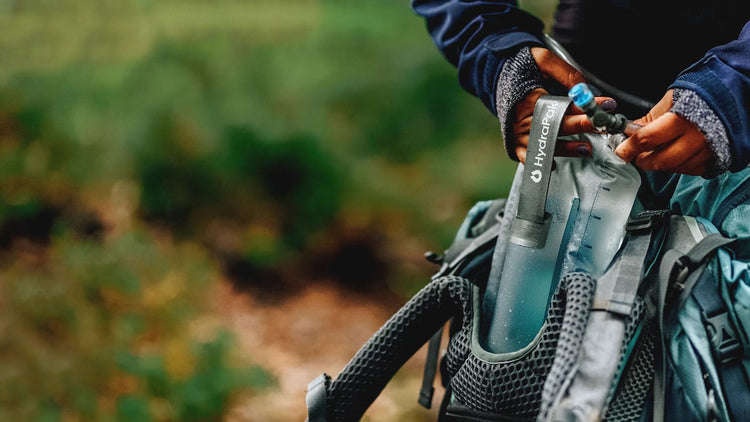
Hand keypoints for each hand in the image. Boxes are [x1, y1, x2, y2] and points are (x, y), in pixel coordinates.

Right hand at [513, 48, 615, 162]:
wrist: (497, 75)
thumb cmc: (522, 67)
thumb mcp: (544, 60)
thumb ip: (566, 73)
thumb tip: (584, 90)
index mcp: (529, 98)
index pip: (562, 106)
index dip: (584, 107)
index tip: (606, 104)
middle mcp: (522, 118)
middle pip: (555, 126)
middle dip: (581, 126)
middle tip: (602, 125)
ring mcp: (517, 131)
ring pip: (544, 144)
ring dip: (565, 148)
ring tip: (585, 149)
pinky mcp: (513, 139)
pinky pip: (525, 155)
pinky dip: (539, 161)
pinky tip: (554, 164)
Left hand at [614, 90, 712, 175]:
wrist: (733, 98)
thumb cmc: (702, 95)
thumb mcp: (672, 99)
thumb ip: (651, 118)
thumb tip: (631, 131)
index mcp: (680, 120)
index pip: (646, 139)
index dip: (629, 148)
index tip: (621, 151)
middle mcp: (695, 139)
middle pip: (659, 161)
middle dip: (643, 160)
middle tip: (638, 154)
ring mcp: (706, 151)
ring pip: (674, 168)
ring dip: (661, 163)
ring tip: (660, 150)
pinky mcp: (715, 159)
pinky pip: (690, 170)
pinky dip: (679, 165)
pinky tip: (678, 153)